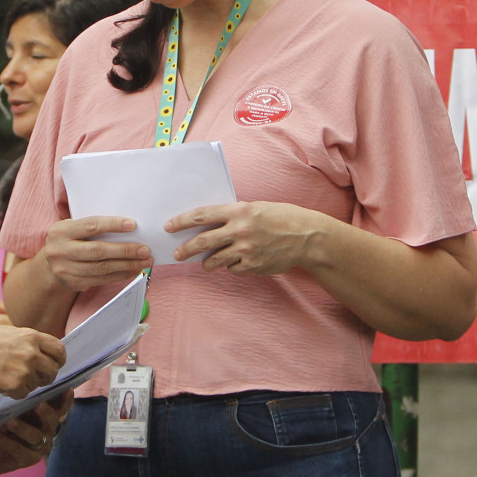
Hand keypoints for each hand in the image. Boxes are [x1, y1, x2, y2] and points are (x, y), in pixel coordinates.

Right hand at [0, 325, 64, 397]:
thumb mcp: (12, 333)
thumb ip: (31, 341)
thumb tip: (49, 352)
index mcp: (33, 336)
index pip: (59, 350)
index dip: (58, 359)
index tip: (54, 363)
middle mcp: (32, 353)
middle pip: (52, 371)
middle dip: (45, 375)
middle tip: (33, 375)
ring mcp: (25, 370)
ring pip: (37, 384)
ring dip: (27, 383)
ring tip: (8, 373)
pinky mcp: (16, 386)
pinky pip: (24, 394)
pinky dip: (15, 391)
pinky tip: (2, 381)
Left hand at [0, 393, 72, 476]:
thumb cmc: (2, 424)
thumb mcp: (12, 410)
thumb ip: (21, 402)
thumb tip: (24, 387)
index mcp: (46, 417)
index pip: (60, 408)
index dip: (65, 400)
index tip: (67, 390)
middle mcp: (47, 432)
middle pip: (53, 422)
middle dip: (47, 413)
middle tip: (39, 405)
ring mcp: (39, 447)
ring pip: (35, 436)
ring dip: (22, 427)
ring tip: (10, 422)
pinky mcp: (28, 459)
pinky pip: (17, 448)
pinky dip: (4, 439)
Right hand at [40, 215, 152, 292]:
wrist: (48, 266)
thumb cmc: (68, 241)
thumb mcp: (71, 228)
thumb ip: (91, 226)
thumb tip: (127, 227)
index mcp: (61, 231)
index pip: (90, 225)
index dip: (112, 225)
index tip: (132, 225)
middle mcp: (60, 250)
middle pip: (98, 250)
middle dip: (125, 250)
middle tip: (145, 249)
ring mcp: (66, 269)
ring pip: (102, 268)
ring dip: (127, 265)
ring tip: (144, 261)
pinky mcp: (74, 283)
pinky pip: (102, 279)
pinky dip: (120, 275)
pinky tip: (133, 270)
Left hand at [165, 201, 319, 275]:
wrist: (307, 237)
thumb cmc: (282, 218)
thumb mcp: (256, 208)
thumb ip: (234, 215)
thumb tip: (210, 223)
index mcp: (239, 211)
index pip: (202, 215)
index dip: (182, 221)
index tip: (169, 226)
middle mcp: (240, 230)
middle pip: (203, 241)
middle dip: (186, 249)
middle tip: (177, 254)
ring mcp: (246, 250)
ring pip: (215, 260)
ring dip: (207, 263)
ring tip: (205, 263)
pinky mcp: (253, 266)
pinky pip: (233, 269)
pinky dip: (232, 266)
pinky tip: (240, 261)